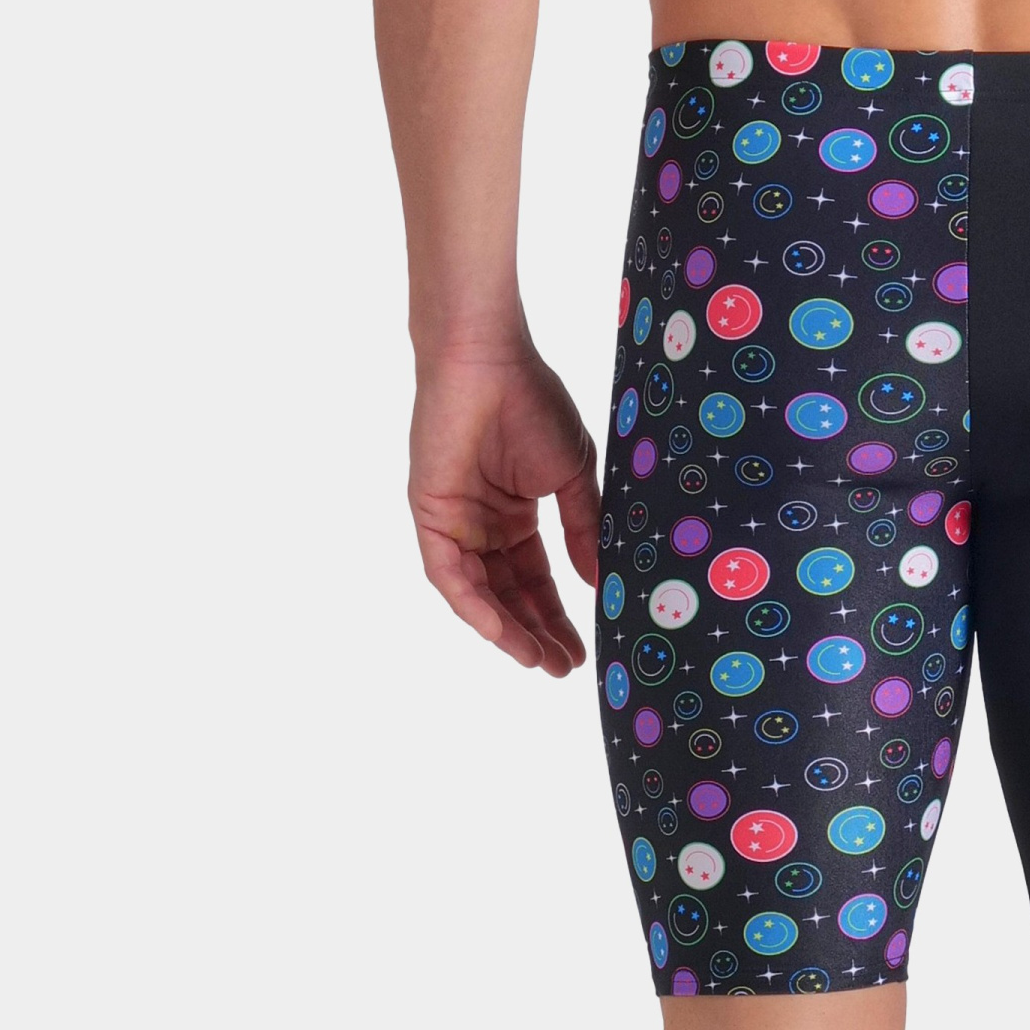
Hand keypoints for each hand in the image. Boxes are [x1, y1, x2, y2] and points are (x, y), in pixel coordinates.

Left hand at [409, 344, 599, 673]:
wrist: (489, 360)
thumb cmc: (532, 402)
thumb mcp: (571, 474)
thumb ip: (582, 527)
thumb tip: (598, 582)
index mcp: (514, 513)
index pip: (535, 577)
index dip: (557, 613)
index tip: (584, 648)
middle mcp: (482, 524)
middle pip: (508, 594)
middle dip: (536, 632)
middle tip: (564, 668)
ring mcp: (455, 522)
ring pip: (478, 593)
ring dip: (507, 629)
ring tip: (538, 660)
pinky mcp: (431, 516)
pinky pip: (449, 574)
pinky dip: (473, 605)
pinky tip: (501, 630)